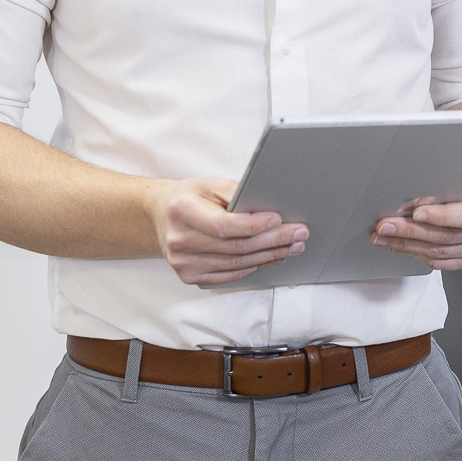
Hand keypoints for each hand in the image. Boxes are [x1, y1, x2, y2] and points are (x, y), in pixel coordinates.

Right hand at [148, 177, 307, 286]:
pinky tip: (273, 257)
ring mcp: (184, 263)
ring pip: (238, 264)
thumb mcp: (210, 184)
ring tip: (293, 245)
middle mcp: (180, 240)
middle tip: (299, 233)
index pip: (223, 226)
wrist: (162, 215)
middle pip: (236, 247)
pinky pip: (231, 275)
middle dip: (273, 240)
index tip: (278, 219)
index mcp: (182, 211)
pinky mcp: (191, 276)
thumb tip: (268, 207)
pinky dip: (256, 266)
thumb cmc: (189, 197)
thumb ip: (237, 194)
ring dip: (270, 255)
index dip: (253, 225)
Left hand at [370, 173, 461, 270]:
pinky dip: (415, 254)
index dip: (441, 216)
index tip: (416, 212)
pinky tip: (397, 245)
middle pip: (447, 235)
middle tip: (386, 225)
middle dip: (411, 230)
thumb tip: (443, 173)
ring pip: (439, 251)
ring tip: (383, 236)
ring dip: (406, 244)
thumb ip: (457, 176)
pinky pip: (439, 262)